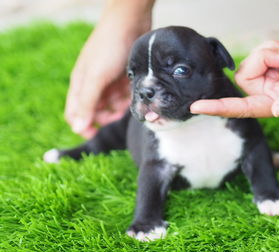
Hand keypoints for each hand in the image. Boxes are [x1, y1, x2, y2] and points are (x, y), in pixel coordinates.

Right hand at [65, 0, 152, 138]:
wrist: (130, 22)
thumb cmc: (108, 48)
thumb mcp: (95, 77)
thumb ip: (86, 103)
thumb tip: (77, 128)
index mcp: (80, 84)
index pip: (75, 113)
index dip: (83, 126)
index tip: (96, 134)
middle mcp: (93, 84)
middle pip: (95, 111)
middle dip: (106, 117)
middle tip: (119, 114)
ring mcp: (109, 81)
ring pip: (112, 105)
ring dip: (120, 107)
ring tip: (129, 100)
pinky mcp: (124, 77)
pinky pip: (125, 96)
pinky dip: (129, 98)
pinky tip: (135, 92)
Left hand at [190, 18, 278, 117]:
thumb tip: (276, 112)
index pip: (243, 109)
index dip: (219, 108)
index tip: (196, 107)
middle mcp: (270, 97)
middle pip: (245, 79)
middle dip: (262, 61)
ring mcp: (267, 83)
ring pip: (248, 67)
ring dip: (266, 55)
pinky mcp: (266, 69)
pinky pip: (254, 58)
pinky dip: (268, 50)